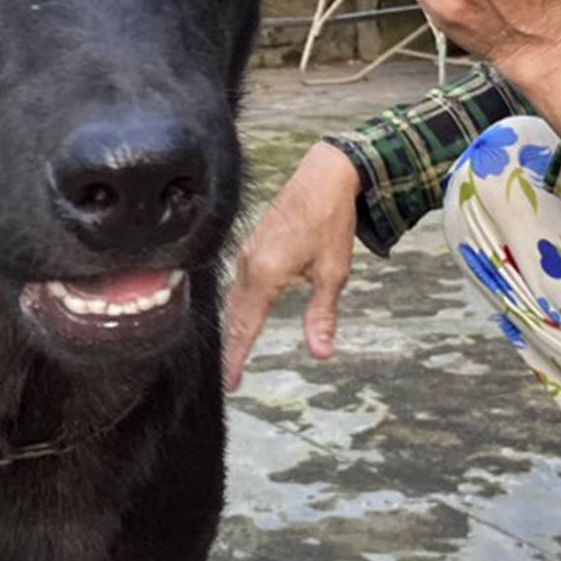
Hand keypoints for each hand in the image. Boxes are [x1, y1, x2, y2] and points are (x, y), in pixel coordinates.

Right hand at [222, 142, 361, 390]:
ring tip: (231, 356)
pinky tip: (240, 318)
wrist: (323, 176)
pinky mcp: (251, 247)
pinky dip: (236, 308)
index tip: (230, 384)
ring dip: (231, 329)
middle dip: (229, 349)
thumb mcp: (334, 272)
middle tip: (227, 380)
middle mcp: (248, 265)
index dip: (236, 358)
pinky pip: (237, 285)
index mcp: (266, 274)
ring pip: (233, 301)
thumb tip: (321, 353)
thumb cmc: (330, 220)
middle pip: (232, 317)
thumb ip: (323, 315)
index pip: (245, 327)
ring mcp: (247, 253)